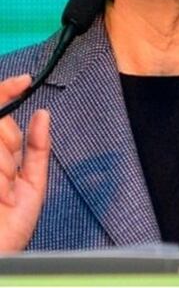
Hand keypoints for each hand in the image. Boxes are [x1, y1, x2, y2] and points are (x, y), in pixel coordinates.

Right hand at [0, 74, 49, 251]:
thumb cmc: (10, 228)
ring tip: (1, 198)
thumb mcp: (31, 185)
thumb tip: (42, 114)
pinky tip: (0, 197)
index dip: (6, 91)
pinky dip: (0, 178)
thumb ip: (37, 148)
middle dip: (5, 147)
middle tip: (7, 183)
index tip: (23, 82)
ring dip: (2, 169)